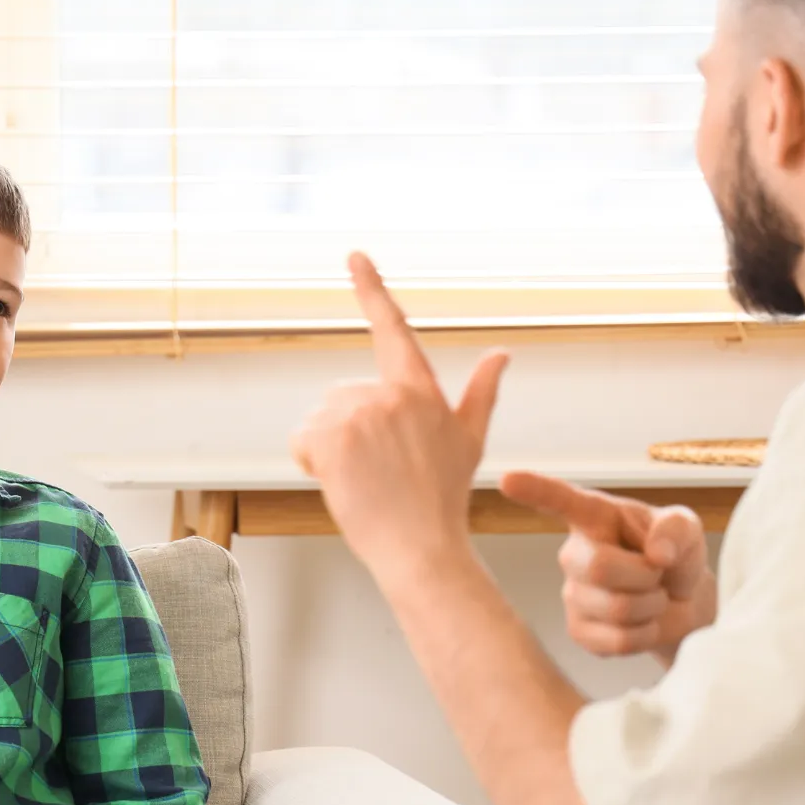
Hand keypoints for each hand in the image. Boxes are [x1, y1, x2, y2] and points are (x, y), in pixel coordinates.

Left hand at [290, 253, 509, 577]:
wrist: (420, 547)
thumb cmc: (443, 499)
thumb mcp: (469, 441)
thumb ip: (481, 392)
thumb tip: (501, 354)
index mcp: (420, 390)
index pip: (392, 328)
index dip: (372, 289)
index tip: (354, 256)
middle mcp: (389, 395)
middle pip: (343, 396)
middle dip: (349, 430)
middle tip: (378, 470)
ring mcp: (358, 414)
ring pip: (321, 419)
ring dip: (329, 448)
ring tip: (363, 480)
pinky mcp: (330, 437)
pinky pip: (303, 440)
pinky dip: (312, 463)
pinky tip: (341, 483)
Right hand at [499, 473, 713, 667]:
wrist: (684, 604)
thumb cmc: (676, 556)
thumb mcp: (686, 529)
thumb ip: (676, 529)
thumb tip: (656, 553)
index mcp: (595, 516)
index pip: (560, 500)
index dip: (534, 490)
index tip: (507, 480)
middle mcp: (575, 553)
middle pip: (598, 566)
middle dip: (645, 576)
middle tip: (659, 576)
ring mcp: (573, 594)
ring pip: (616, 608)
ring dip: (651, 607)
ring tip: (654, 598)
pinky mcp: (579, 630)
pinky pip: (616, 641)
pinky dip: (645, 636)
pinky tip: (643, 624)